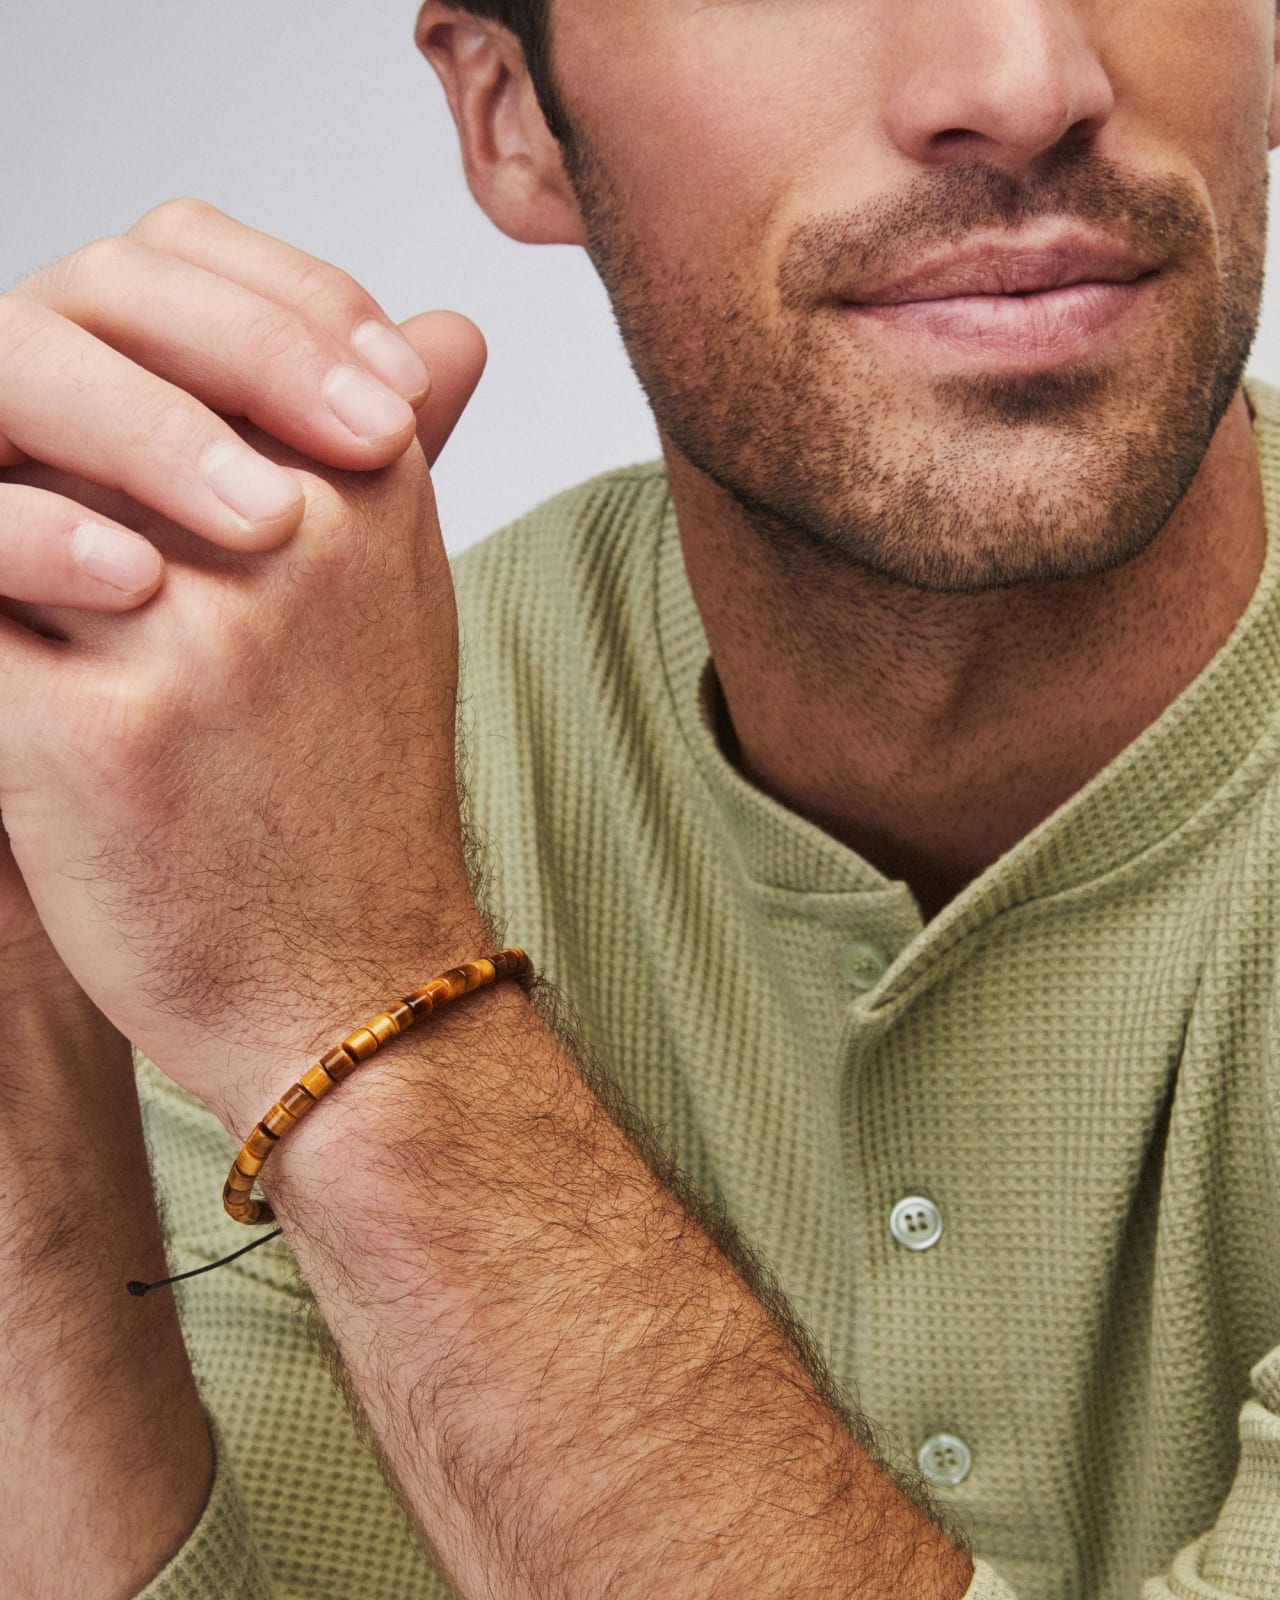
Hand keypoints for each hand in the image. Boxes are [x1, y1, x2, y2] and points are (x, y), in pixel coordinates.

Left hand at [0, 202, 488, 1129]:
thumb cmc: (356, 791)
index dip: (105, 316)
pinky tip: (23, 697)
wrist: (351, 978)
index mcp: (368, 484)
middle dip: (31, 425)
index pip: (188, 269)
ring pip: (7, 484)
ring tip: (45, 607)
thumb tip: (439, 329)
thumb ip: (388, 452)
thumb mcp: (400, 598)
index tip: (96, 409)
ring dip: (2, 537)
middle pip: (73, 365)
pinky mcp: (97, 728)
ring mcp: (199, 627)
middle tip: (68, 546)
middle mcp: (297, 533)